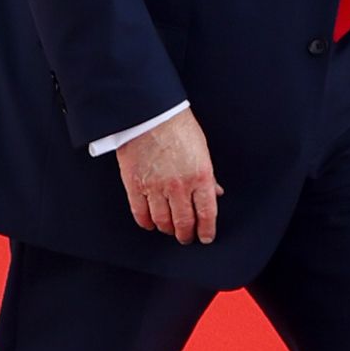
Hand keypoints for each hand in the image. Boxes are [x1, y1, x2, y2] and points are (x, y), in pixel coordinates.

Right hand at [116, 108, 220, 244]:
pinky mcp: (134, 185)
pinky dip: (146, 222)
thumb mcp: (201, 150)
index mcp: (200, 176)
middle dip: (186, 234)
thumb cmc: (176, 126)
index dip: (206, 230)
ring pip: (162, 220)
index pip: (207, 214)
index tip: (205, 236)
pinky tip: (150, 223)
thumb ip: (208, 175)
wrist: (149, 113)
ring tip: (169, 229)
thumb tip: (214, 193)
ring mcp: (155, 187)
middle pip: (184, 222)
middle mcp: (179, 186)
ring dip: (167, 229)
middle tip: (186, 237)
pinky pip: (140, 212)